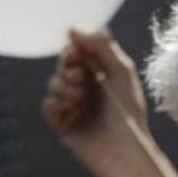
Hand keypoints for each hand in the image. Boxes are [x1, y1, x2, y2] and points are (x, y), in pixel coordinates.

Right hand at [41, 29, 148, 176]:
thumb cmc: (129, 109)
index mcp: (99, 71)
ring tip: (80, 96)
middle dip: (67, 67)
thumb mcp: (121, 70)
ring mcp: (72, 104)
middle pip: (63, 65)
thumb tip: (73, 29)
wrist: (125, 147)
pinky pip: (48, 106)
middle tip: (80, 76)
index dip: (73, 48)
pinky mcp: (63, 123)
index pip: (78, 51)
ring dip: (63, 86)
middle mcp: (85, 86)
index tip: (75, 52)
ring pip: (53, 84)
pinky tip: (71, 108)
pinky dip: (56, 104)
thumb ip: (101, 46)